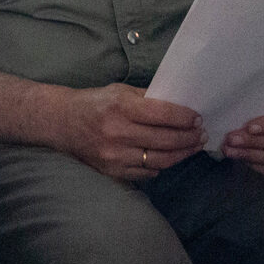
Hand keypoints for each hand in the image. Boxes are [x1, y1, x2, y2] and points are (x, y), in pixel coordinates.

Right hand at [54, 84, 204, 179]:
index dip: (185, 118)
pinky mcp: (112, 170)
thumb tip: (180, 105)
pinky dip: (160, 166)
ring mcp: (115, 155)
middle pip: (166, 140)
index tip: (198, 118)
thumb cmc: (94, 103)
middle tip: (201, 135)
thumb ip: (148, 98)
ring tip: (192, 147)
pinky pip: (146, 172)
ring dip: (181, 154)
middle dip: (189, 138)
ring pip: (160, 160)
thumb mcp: (120, 91)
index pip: (163, 114)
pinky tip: (168, 158)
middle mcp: (118, 132)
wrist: (62, 123)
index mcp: (121, 107)